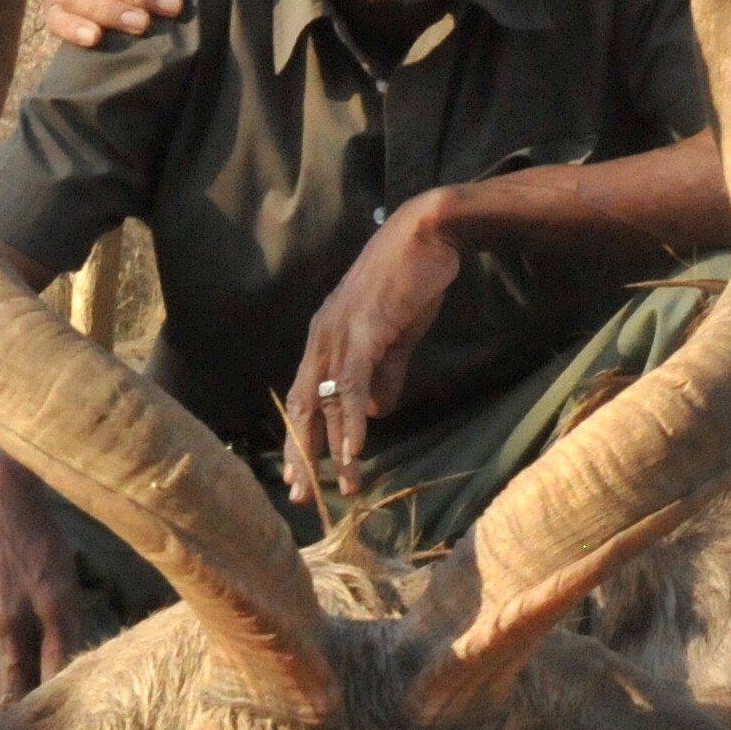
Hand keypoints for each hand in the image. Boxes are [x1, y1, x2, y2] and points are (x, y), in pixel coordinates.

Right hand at [0, 452, 89, 715]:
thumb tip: (65, 669)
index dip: (55, 704)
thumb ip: (67, 620)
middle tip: (18, 723)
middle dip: (17, 713)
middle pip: (16, 690)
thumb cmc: (36, 533)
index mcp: (56, 606)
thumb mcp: (67, 573)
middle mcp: (15, 617)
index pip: (59, 676)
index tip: (54, 719)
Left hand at [284, 197, 464, 508]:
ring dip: (332, 448)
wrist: (429, 234)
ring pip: (326, 403)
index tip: (302, 473)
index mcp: (327, 338)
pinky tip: (354, 450)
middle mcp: (322, 338)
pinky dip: (351, 421)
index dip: (302, 436)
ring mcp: (340, 335)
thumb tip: (378, 412)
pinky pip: (352, 386)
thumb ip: (386, 372)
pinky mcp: (365, 332)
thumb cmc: (413, 278)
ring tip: (340, 486)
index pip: (305, 395)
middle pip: (303, 406)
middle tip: (301, 495)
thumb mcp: (397, 333)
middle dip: (302, 453)